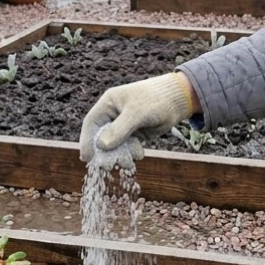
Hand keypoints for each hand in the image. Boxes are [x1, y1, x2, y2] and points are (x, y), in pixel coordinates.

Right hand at [79, 73, 194, 161]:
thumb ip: (119, 130)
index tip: (86, 158)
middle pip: (101, 136)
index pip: (91, 123)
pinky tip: (139, 153)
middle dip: (105, 152)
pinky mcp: (135, 133)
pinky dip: (131, 153)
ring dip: (120, 155)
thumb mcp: (136, 113)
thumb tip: (102, 146)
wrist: (178, 100)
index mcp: (108, 103)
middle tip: (108, 165)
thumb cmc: (155, 99)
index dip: (86, 140)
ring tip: (128, 163)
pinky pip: (128, 147)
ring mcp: (124, 125)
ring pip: (116, 145)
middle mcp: (113, 114)